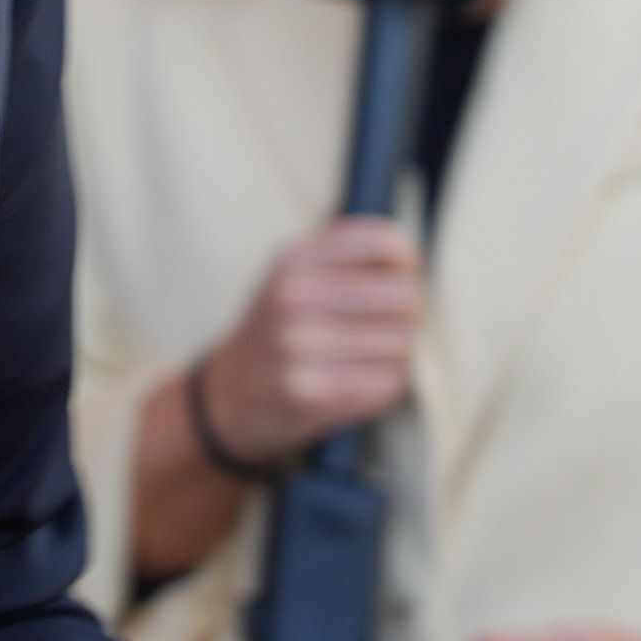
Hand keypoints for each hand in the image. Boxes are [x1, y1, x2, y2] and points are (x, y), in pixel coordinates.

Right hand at [201, 215, 426, 465]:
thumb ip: (345, 251)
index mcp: (293, 261)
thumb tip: (408, 258)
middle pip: (403, 296)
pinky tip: (363, 379)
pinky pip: (387, 383)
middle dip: (410, 312)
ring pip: (400, 343)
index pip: (383, 244)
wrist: (230, 393)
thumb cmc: (280, 327)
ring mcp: (299, 349)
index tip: (399, 275)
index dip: (406, 260)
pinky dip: (386, 382)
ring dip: (398, 352)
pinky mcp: (311, 396)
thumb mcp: (294, 272)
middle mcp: (294, 300)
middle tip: (395, 321)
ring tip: (373, 354)